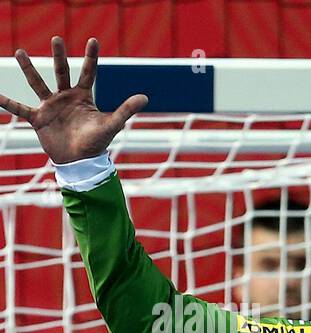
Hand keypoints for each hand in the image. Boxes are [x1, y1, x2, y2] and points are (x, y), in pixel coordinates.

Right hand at [0, 36, 146, 163]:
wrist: (80, 162)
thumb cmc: (97, 143)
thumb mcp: (112, 124)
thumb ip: (125, 110)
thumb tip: (144, 97)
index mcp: (83, 97)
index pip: (89, 73)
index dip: (91, 57)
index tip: (93, 40)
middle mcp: (65, 97)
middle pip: (62, 72)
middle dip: (59, 56)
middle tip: (57, 39)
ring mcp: (50, 106)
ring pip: (38, 83)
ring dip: (29, 69)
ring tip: (20, 51)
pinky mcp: (38, 119)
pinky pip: (19, 108)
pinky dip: (6, 102)